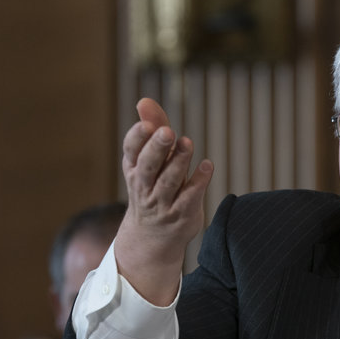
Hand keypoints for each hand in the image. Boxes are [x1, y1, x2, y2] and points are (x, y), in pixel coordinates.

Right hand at [114, 98, 212, 304]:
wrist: (152, 238)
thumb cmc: (152, 188)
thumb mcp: (148, 160)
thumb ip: (152, 129)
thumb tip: (145, 100)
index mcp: (134, 169)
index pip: (132, 151)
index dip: (138, 137)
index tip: (149, 123)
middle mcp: (145, 186)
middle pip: (149, 166)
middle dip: (157, 148)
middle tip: (168, 131)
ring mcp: (162, 203)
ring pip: (169, 182)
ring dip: (179, 162)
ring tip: (188, 143)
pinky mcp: (182, 214)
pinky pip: (190, 197)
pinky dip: (199, 181)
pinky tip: (207, 165)